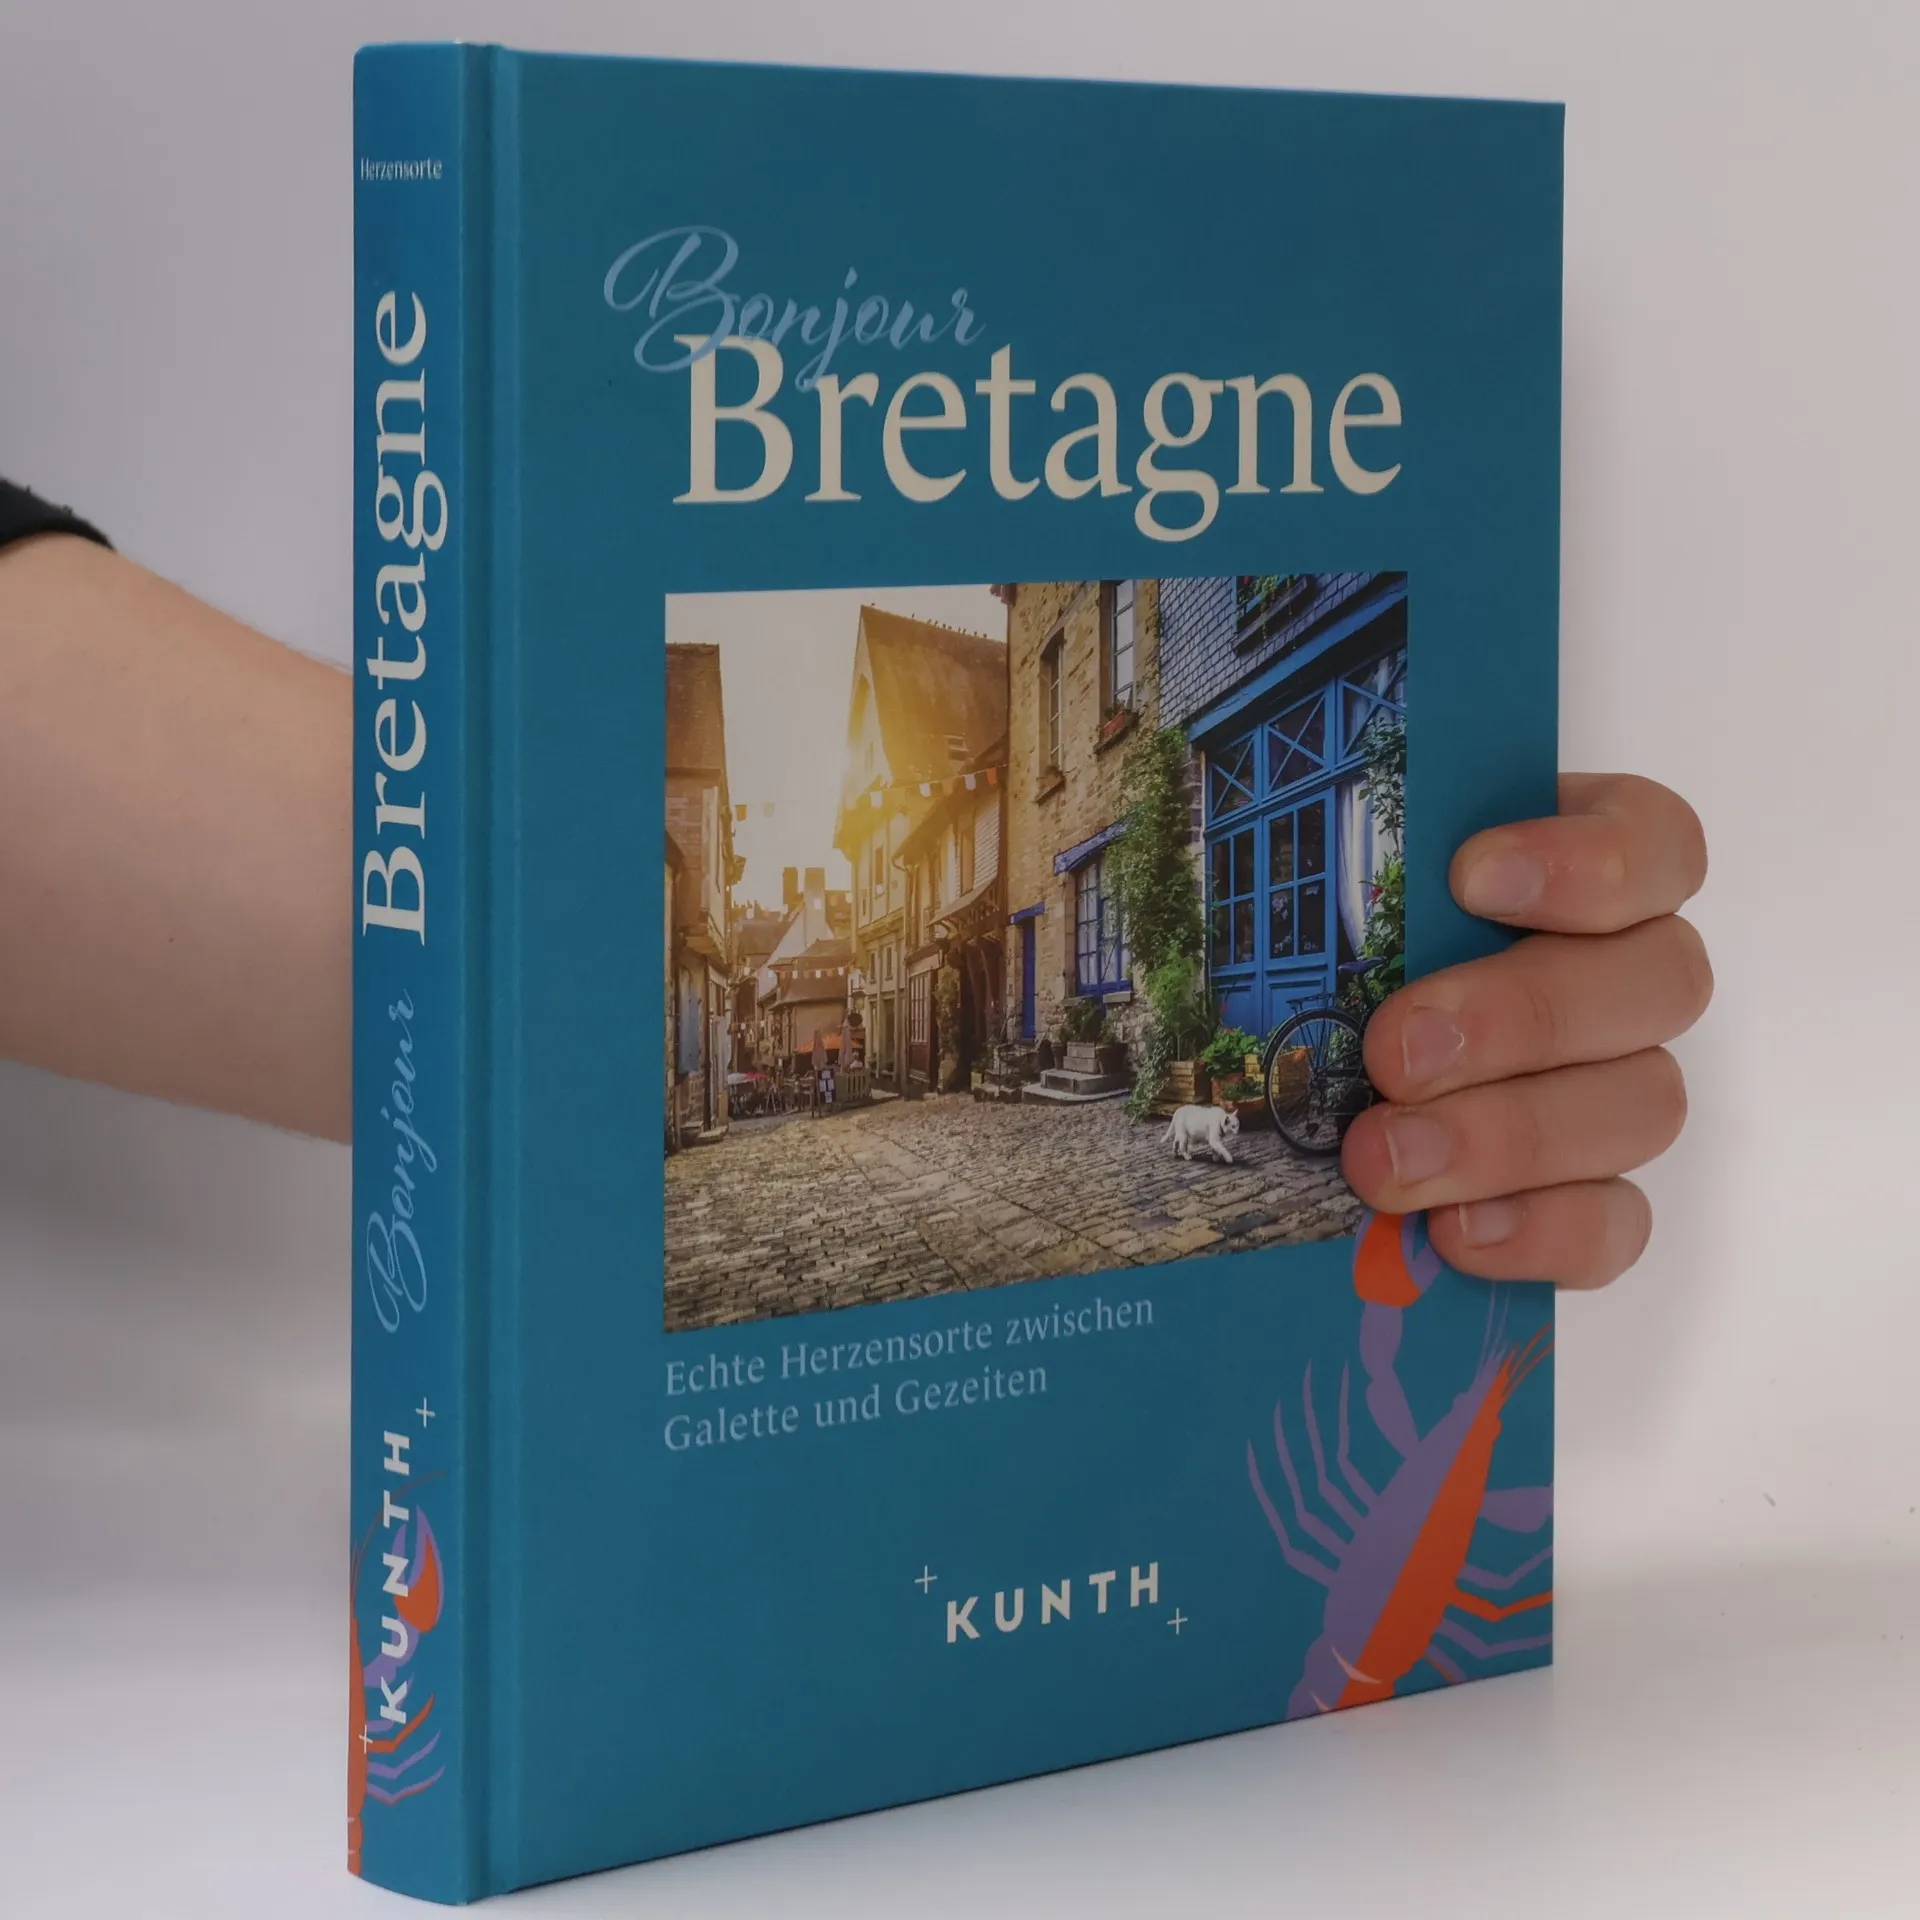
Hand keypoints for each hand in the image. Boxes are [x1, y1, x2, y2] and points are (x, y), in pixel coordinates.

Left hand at [1341, 774, 1710, 1287]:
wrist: (1296, 1098)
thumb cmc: (1314, 955)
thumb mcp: (1313, 874)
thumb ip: (1314, 836)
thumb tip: (1213, 770)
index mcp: (1576, 872)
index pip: (1655, 843)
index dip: (1594, 858)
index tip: (1471, 877)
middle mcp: (1619, 975)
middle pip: (1660, 981)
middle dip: (1519, 1017)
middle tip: (1394, 1051)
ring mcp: (1617, 1087)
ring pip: (1645, 1103)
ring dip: (1512, 1136)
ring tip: (1387, 1159)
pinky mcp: (1592, 1193)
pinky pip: (1617, 1220)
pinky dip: (1544, 1230)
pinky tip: (1452, 1230)